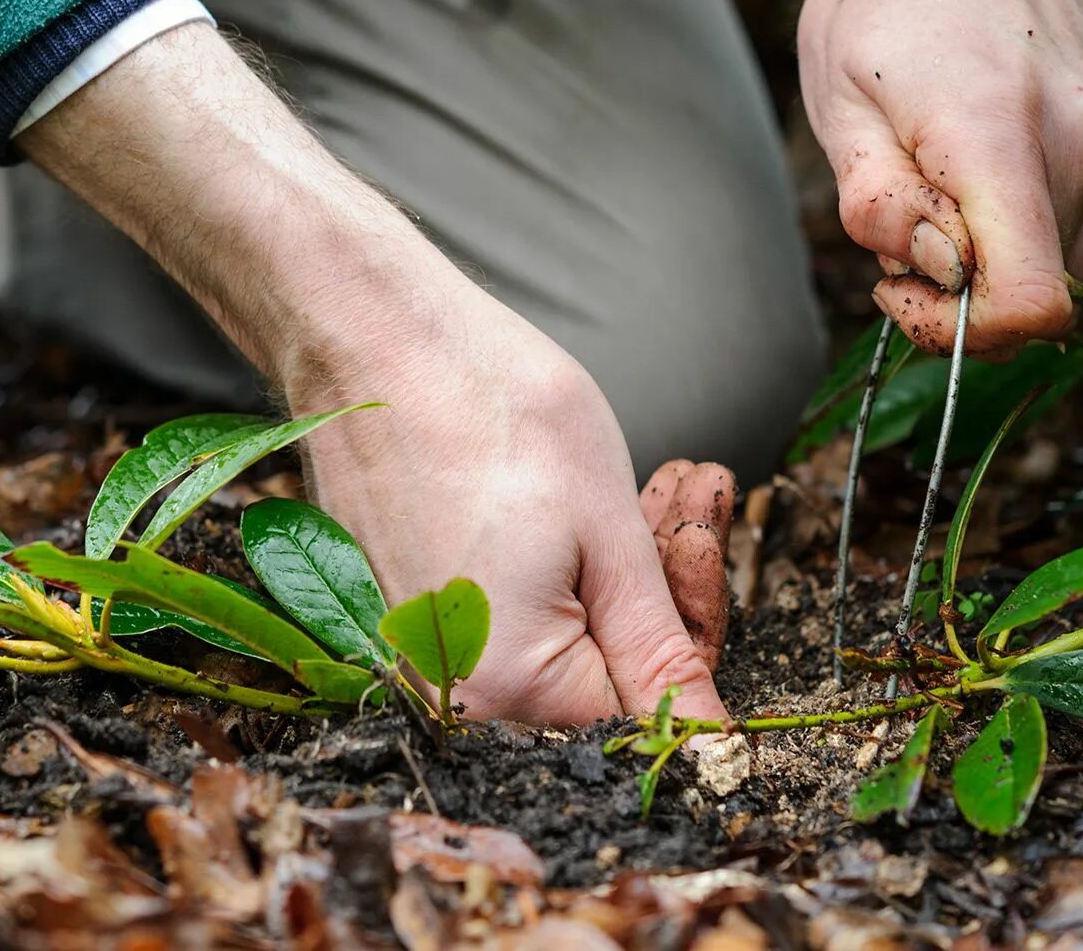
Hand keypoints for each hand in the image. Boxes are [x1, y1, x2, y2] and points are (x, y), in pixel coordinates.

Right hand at [288, 308, 734, 722]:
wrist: (370, 335)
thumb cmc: (492, 409)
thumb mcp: (609, 531)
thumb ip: (660, 650)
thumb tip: (712, 747)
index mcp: (508, 690)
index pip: (646, 708)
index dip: (695, 619)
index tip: (705, 530)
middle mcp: (451, 695)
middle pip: (600, 675)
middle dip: (661, 583)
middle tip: (685, 484)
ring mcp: (418, 655)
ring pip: (559, 637)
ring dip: (613, 566)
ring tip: (644, 474)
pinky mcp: (403, 613)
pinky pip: (505, 614)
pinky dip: (554, 562)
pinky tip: (576, 490)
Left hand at [800, 0, 1082, 355]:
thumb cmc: (881, 5)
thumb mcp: (835, 102)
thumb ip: (878, 203)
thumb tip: (946, 274)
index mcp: (996, 123)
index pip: (1032, 300)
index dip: (965, 331)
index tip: (906, 289)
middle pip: (1046, 290)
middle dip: (970, 281)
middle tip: (911, 214)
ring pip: (1078, 260)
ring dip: (1011, 245)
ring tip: (956, 168)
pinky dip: (1055, 211)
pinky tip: (1011, 147)